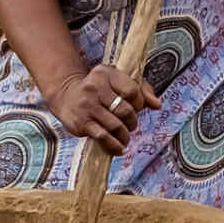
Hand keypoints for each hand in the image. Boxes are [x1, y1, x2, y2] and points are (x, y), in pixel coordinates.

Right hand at [45, 65, 161, 156]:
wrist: (66, 96)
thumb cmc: (99, 89)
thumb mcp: (118, 81)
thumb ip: (141, 89)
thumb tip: (157, 105)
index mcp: (107, 74)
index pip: (132, 90)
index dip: (139, 103)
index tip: (137, 108)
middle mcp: (95, 87)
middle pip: (125, 110)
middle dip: (132, 122)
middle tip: (131, 125)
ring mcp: (87, 106)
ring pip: (116, 125)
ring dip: (125, 136)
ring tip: (125, 138)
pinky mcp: (82, 122)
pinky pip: (103, 137)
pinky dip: (114, 146)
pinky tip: (118, 148)